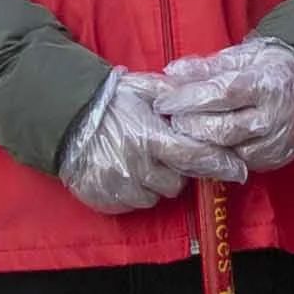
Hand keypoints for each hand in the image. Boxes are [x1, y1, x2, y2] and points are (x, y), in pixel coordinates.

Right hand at [60, 66, 206, 217]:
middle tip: (166, 156)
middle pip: (175, 184)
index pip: (194, 157)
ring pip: (153, 198)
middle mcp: (136, 167)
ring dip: (153, 185)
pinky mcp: (103, 199)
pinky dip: (132, 193)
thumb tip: (201, 100)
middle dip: (176, 172)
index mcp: (150, 138)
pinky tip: (125, 174)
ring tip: (142, 164)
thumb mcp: (142, 88)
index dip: (215, 162)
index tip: (230, 165)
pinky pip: (130, 205)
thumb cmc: (108, 101)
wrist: (62, 116)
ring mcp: (119, 186)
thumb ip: (173, 95)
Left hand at [159, 38, 293, 180]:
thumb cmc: (270, 68)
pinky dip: (217, 158)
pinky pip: (240, 164)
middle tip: (169, 120)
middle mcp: (273, 117)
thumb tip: (171, 72)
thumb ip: (205, 67)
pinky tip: (202, 148)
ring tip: (182, 135)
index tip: (163, 102)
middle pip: (222, 130)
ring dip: (199, 146)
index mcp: (264, 84)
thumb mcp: (241, 57)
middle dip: (189, 127)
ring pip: (228, 153)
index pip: (220, 94)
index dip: (188, 100)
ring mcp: (276, 143)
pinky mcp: (276, 160)